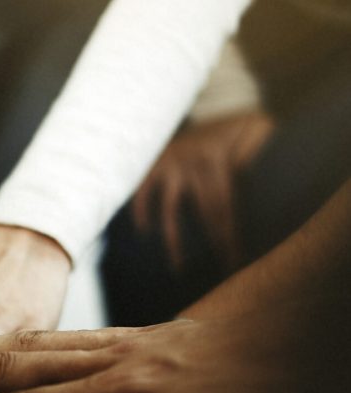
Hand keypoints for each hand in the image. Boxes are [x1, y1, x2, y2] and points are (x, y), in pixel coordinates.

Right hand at [132, 112, 274, 270]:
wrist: (209, 102)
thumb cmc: (236, 127)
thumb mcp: (255, 129)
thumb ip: (259, 151)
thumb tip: (269, 185)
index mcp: (221, 159)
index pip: (227, 205)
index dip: (231, 234)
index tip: (237, 260)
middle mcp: (194, 162)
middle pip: (206, 211)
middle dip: (215, 242)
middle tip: (221, 269)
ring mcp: (172, 163)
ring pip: (171, 208)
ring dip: (173, 239)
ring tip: (178, 268)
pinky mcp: (155, 163)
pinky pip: (144, 192)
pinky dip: (142, 211)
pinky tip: (144, 232)